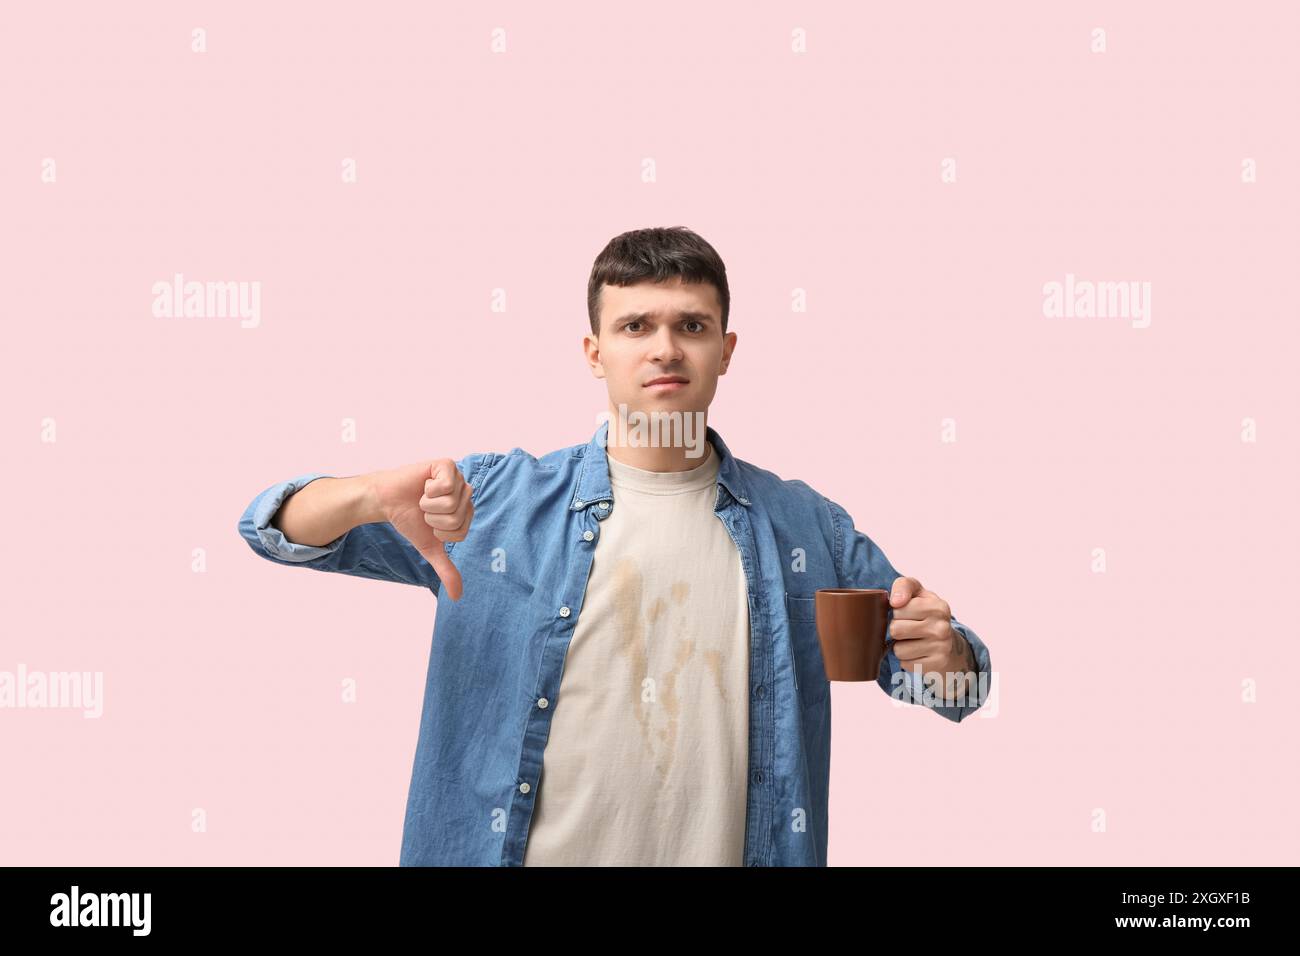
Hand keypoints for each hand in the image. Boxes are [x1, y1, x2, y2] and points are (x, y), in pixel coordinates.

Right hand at [371, 458, 474, 599]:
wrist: (386, 502)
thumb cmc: (410, 520)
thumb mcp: (430, 547)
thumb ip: (446, 569)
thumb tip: (458, 597)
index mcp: (466, 511)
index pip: (461, 532)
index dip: (440, 532)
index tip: (429, 523)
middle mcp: (465, 493)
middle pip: (458, 517)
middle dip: (434, 519)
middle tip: (424, 510)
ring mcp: (457, 477)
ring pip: (451, 503)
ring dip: (429, 505)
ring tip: (423, 498)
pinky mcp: (445, 465)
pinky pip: (446, 485)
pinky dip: (429, 490)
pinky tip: (423, 485)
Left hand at [887, 576, 972, 695]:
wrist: (949, 645)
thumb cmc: (926, 615)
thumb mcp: (918, 594)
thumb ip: (904, 586)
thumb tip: (895, 601)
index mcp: (938, 606)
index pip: (897, 609)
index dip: (897, 613)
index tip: (908, 614)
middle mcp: (942, 626)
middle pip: (895, 630)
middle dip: (897, 630)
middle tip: (910, 630)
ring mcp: (942, 647)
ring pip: (898, 650)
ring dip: (900, 647)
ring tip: (914, 642)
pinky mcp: (937, 664)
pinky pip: (905, 664)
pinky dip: (907, 660)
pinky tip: (918, 654)